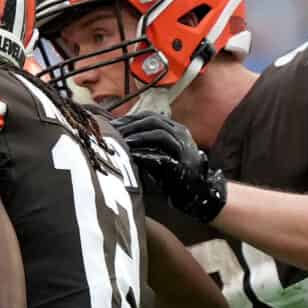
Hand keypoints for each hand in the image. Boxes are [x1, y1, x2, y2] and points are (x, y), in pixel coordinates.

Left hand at [114, 113, 228, 223]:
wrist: (196, 191)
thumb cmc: (173, 174)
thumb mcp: (158, 156)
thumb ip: (145, 146)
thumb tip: (118, 140)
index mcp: (173, 130)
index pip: (149, 116)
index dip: (129, 119)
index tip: (111, 124)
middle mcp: (179, 133)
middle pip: (152, 119)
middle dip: (130, 123)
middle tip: (111, 129)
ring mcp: (182, 145)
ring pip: (158, 129)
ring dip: (136, 133)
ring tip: (119, 138)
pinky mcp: (182, 160)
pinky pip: (163, 147)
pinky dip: (145, 146)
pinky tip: (131, 149)